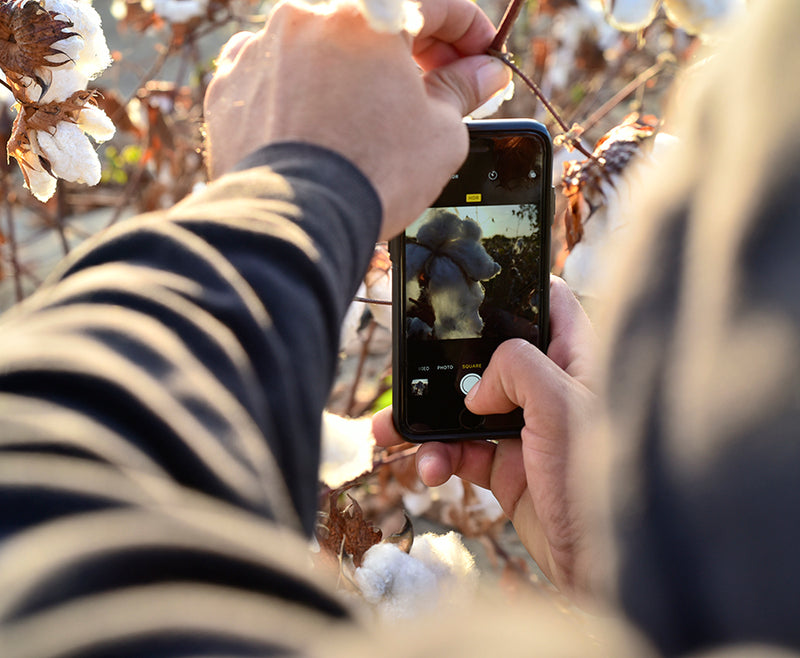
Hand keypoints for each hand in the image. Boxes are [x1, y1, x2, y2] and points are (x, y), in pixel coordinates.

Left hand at [204, 0, 510, 240]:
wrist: (295, 222)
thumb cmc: (374, 173)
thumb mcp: (441, 132)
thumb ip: (462, 89)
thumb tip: (483, 72)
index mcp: (368, 13)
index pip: (434, 5)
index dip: (468, 30)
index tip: (481, 56)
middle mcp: (307, 15)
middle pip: (373, 22)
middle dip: (414, 51)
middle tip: (438, 85)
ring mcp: (261, 48)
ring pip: (321, 46)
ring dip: (353, 69)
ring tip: (372, 112)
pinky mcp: (229, 85)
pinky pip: (275, 73)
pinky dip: (301, 90)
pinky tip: (320, 121)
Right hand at [373, 277, 597, 599]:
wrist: (604, 569)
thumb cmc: (604, 482)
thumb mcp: (562, 406)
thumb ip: (516, 369)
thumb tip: (477, 392)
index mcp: (578, 361)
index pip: (550, 304)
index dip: (515, 289)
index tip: (474, 286)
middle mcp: (551, 390)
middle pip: (490, 357)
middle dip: (445, 365)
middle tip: (408, 369)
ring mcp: (527, 431)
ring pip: (465, 408)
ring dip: (426, 420)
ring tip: (391, 431)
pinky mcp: (508, 468)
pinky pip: (460, 452)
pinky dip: (437, 457)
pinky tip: (429, 469)